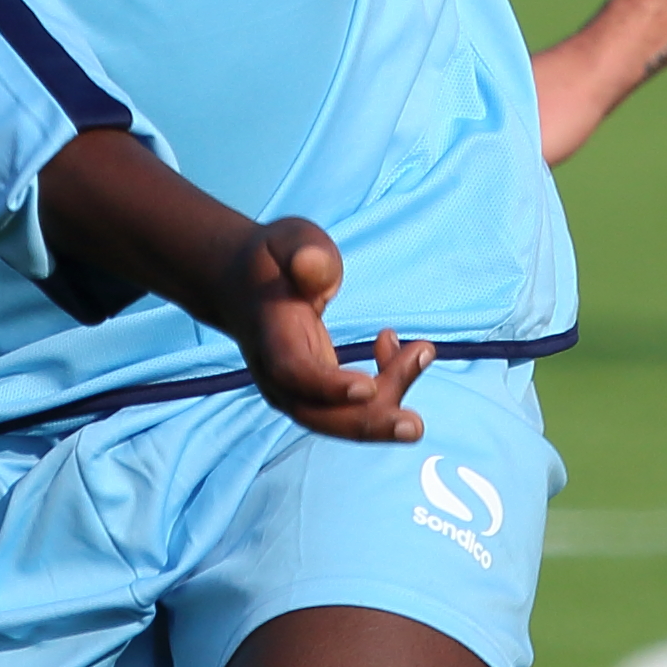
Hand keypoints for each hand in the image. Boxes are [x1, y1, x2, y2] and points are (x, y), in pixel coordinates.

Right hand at [216, 216, 434, 443]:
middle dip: (365, 425)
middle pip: (317, 415)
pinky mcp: (317, 392)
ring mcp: (296, 389)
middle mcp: (278, 374)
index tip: (368, 387)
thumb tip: (311, 265)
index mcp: (270, 336)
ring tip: (422, 352)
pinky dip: (386, 385)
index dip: (328, 386)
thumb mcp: (288, 240)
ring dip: (388, 402)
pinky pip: (352, 406)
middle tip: (413, 427)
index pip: (293, 372)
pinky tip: (400, 346)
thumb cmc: (275, 259)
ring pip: (340, 418)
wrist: (245, 285)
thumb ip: (303, 251)